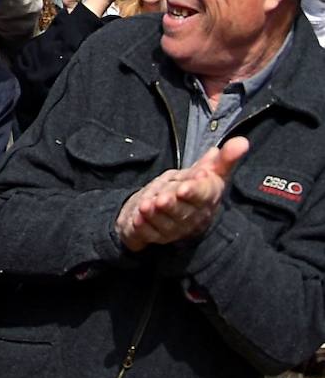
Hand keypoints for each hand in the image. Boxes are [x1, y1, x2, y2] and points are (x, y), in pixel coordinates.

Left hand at [116, 137, 247, 250]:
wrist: (167, 207)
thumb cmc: (189, 187)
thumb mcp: (205, 171)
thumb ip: (222, 160)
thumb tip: (242, 142)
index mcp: (206, 199)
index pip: (203, 196)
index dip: (195, 191)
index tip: (185, 186)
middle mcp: (192, 216)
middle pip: (182, 212)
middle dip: (172, 205)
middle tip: (162, 199)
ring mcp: (173, 228)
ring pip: (164, 223)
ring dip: (154, 215)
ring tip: (145, 205)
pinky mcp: (155, 235)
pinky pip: (149, 234)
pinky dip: (142, 227)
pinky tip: (136, 220)